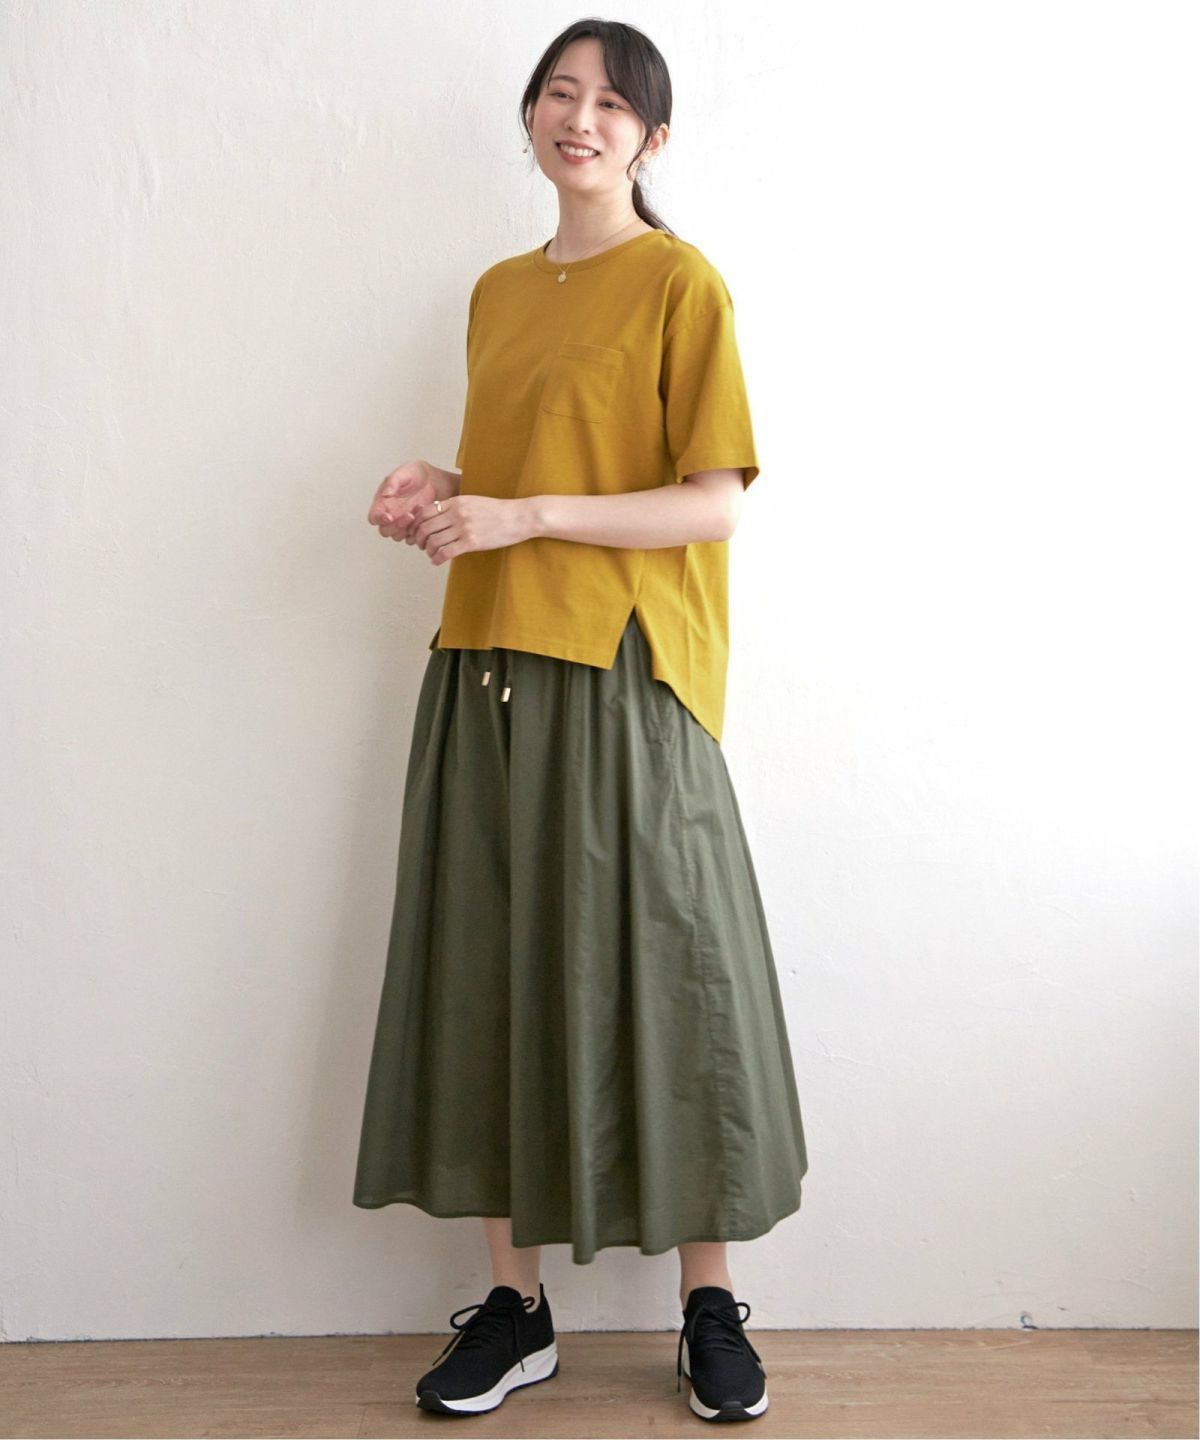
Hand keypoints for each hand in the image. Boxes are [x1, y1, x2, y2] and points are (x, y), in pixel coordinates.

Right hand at [369, 461, 434, 542]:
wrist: (433, 480)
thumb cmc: (416, 474)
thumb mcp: (405, 472)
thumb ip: (393, 481)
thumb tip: (385, 493)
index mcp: (382, 502)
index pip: (374, 517)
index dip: (379, 519)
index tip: (389, 517)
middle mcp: (390, 514)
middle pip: (385, 531)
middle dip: (396, 526)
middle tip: (409, 515)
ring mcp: (401, 523)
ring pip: (397, 536)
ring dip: (407, 529)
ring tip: (419, 511)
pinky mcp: (413, 527)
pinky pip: (411, 538)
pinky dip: (417, 532)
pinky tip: (424, 518)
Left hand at [408, 495, 535, 565]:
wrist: (518, 517)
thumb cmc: (497, 511)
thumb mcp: (472, 501)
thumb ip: (454, 507)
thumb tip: (436, 514)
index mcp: (456, 502)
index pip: (425, 512)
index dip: (417, 524)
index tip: (418, 532)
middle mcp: (457, 513)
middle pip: (426, 527)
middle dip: (419, 539)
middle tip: (422, 545)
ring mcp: (464, 528)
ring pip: (434, 541)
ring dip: (428, 550)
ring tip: (431, 554)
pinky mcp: (471, 542)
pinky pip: (446, 552)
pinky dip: (437, 558)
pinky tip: (437, 561)